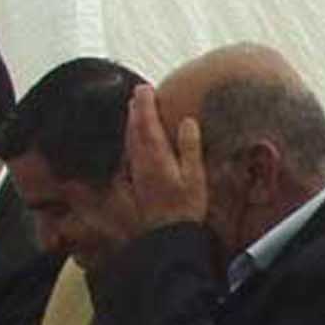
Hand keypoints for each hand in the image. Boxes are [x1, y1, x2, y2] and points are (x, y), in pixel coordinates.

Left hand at [125, 84, 207, 229]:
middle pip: (134, 128)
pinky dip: (131, 141)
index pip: (146, 122)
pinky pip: (130, 154)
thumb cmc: (185, 209)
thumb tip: (187, 122)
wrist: (168, 236)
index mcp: (156, 155)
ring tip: (134, 111)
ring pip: (130, 140)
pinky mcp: (136, 183)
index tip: (145, 88)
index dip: (145, 103)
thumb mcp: (195, 176)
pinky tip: (134, 141)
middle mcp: (142, 161)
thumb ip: (189, 147)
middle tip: (138, 94)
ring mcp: (136, 172)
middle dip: (135, 109)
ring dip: (131, 123)